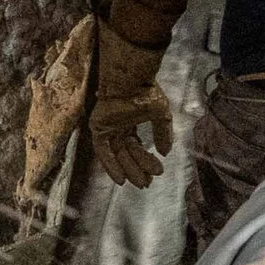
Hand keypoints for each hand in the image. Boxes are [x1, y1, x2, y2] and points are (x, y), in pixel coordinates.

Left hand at [90, 23, 174, 188]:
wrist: (131, 82)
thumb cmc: (145, 92)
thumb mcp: (161, 115)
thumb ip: (163, 134)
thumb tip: (165, 153)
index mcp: (131, 121)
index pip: (137, 146)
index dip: (146, 161)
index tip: (157, 172)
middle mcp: (118, 126)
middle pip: (126, 154)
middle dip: (137, 169)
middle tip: (147, 183)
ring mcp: (107, 128)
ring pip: (117, 155)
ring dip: (127, 170)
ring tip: (139, 183)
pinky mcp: (98, 128)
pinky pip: (102, 152)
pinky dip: (110, 166)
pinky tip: (121, 179)